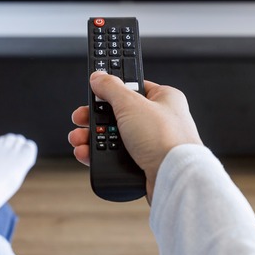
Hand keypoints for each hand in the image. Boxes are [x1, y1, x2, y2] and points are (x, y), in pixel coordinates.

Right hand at [68, 71, 202, 198]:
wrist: (174, 178)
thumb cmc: (166, 139)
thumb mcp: (131, 104)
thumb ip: (111, 88)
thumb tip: (98, 77)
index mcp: (164, 98)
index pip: (132, 87)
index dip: (110, 90)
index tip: (93, 91)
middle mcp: (160, 120)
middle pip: (118, 113)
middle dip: (95, 118)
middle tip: (81, 119)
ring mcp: (152, 143)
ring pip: (115, 137)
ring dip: (93, 137)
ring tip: (79, 139)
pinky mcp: (144, 163)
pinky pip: (117, 157)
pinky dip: (99, 155)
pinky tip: (87, 154)